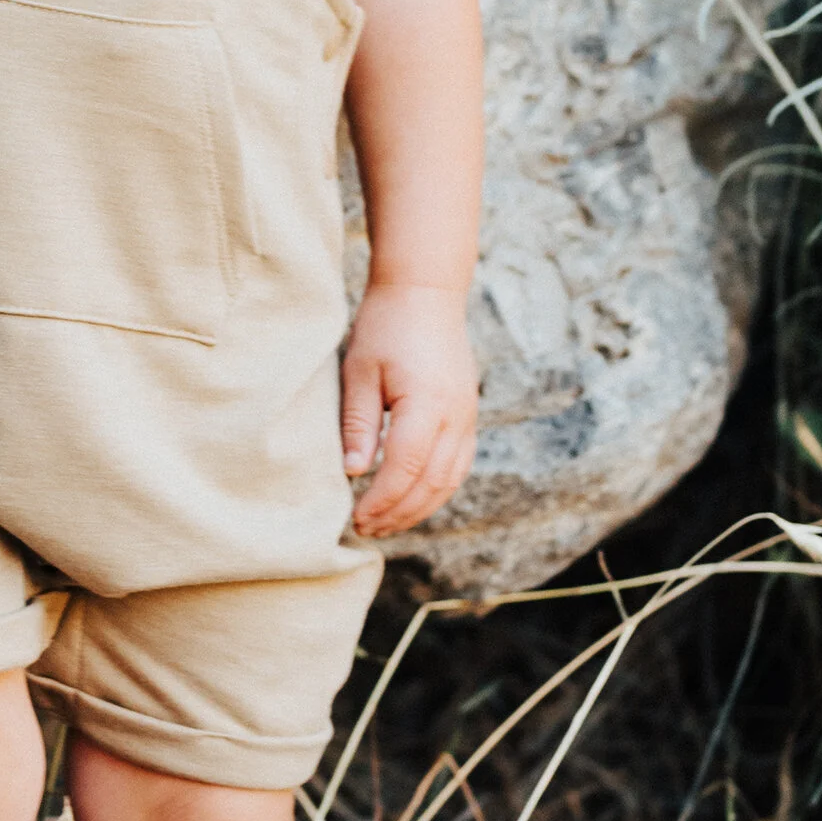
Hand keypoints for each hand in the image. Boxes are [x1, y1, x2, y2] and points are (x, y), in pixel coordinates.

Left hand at [341, 280, 478, 538]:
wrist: (426, 292)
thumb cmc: (386, 326)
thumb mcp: (359, 371)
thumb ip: (358, 423)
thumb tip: (353, 472)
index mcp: (428, 404)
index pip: (406, 469)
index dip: (382, 500)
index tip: (357, 518)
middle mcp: (456, 416)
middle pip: (432, 483)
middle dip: (399, 513)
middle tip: (366, 528)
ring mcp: (468, 416)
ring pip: (450, 480)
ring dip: (419, 507)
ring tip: (386, 522)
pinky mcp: (468, 414)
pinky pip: (458, 465)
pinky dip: (436, 489)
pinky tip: (412, 498)